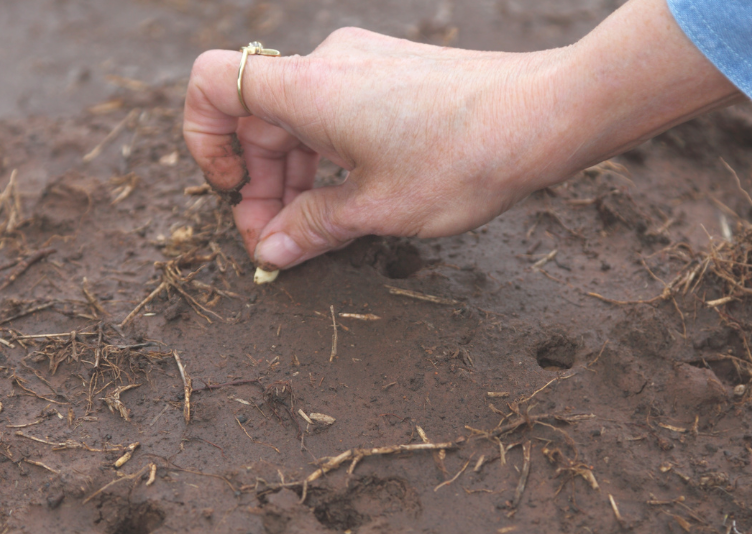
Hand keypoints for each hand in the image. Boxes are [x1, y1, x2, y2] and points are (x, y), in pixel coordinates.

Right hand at [182, 0, 737, 269]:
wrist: (547, 114)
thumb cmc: (464, 159)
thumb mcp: (379, 209)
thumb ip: (312, 228)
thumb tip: (270, 250)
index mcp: (309, 88)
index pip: (213, 85)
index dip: (204, 140)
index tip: (236, 191)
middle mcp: (328, 64)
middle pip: (259, 117)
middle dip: (259, 183)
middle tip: (274, 244)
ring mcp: (363, 63)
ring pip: (299, 118)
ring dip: (293, 176)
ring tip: (311, 234)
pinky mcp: (392, 72)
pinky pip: (335, 112)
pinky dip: (327, 156)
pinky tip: (348, 201)